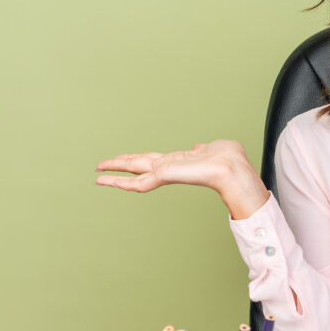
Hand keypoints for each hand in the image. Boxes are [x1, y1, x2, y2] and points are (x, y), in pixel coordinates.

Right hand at [95, 140, 268, 218]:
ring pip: (133, 175)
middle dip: (118, 166)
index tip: (123, 159)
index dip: (136, 159)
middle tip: (100, 167)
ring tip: (97, 177)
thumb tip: (200, 147)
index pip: (151, 160)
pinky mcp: (164, 176)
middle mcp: (169, 167)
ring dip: (114, 175)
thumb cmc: (229, 158)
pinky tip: (107, 182)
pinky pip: (138, 182)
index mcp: (178, 160)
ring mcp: (165, 173)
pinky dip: (121, 183)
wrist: (232, 167)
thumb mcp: (213, 148)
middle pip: (137, 165)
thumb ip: (203, 149)